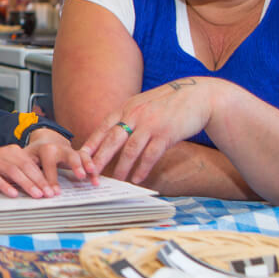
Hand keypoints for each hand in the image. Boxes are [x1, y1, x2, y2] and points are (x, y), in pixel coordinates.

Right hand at [0, 131, 92, 197]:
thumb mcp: (5, 168)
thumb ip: (20, 174)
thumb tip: (40, 187)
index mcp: (13, 152)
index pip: (33, 165)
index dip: (44, 178)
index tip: (53, 191)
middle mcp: (4, 153)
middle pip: (25, 167)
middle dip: (39, 182)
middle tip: (48, 194)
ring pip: (13, 171)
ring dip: (26, 184)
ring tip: (36, 195)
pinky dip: (5, 185)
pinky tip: (13, 194)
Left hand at [24, 127, 97, 187]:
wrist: (45, 140)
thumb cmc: (33, 154)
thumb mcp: (26, 159)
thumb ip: (26, 171)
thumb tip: (21, 186)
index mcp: (44, 149)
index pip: (48, 165)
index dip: (50, 179)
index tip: (53, 193)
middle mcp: (59, 148)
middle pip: (68, 155)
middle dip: (74, 166)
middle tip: (80, 176)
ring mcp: (70, 150)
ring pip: (81, 156)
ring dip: (88, 165)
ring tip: (92, 174)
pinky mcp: (78, 154)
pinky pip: (87, 160)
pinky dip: (93, 168)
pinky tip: (96, 180)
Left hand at [81, 76, 221, 183]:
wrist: (199, 96)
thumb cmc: (169, 103)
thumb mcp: (143, 104)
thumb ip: (128, 116)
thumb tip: (112, 132)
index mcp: (127, 107)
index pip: (103, 127)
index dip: (91, 143)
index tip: (80, 157)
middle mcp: (135, 115)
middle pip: (112, 140)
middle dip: (99, 159)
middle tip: (90, 174)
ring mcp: (151, 124)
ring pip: (130, 150)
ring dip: (121, 168)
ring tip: (115, 181)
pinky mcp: (166, 134)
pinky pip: (151, 155)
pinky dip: (142, 168)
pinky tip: (137, 178)